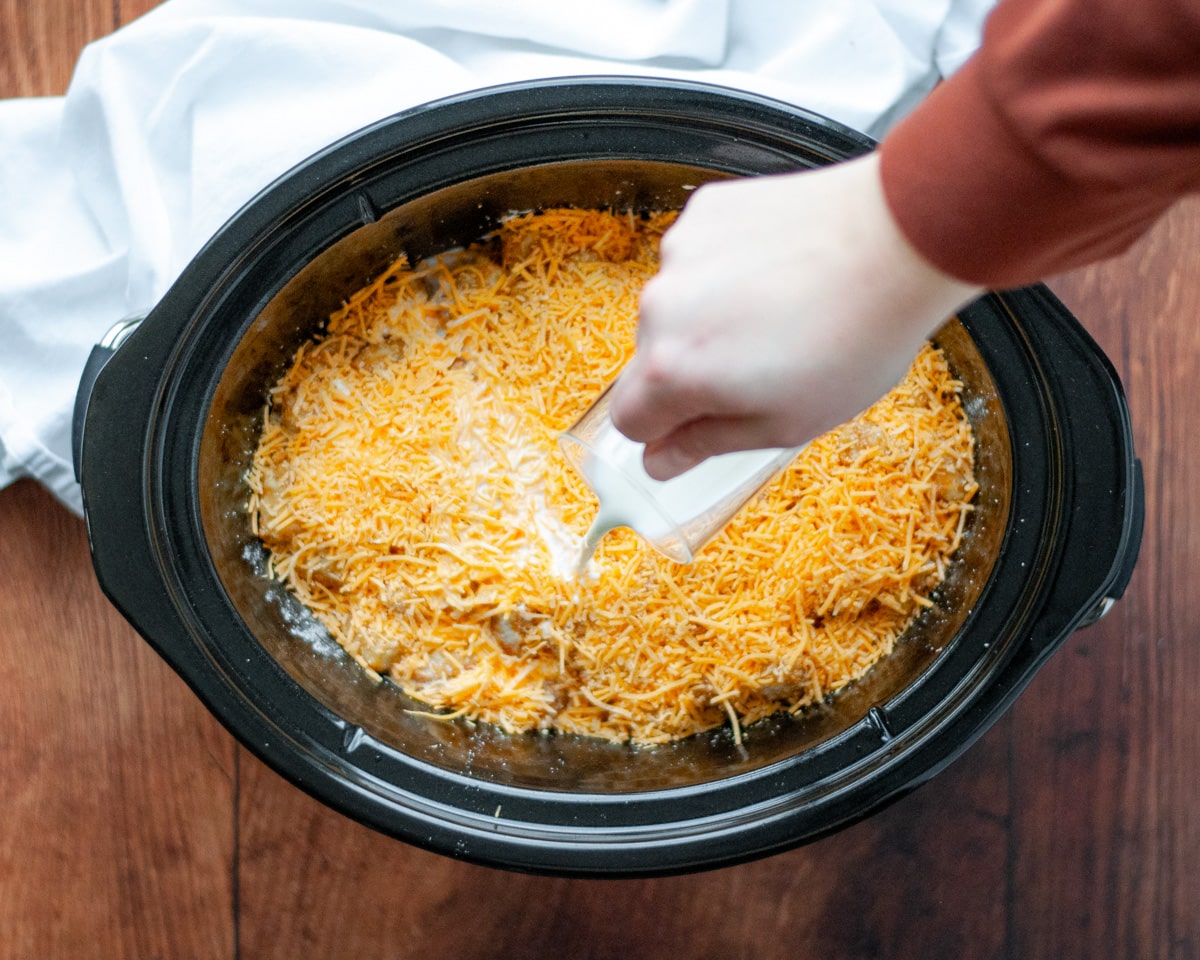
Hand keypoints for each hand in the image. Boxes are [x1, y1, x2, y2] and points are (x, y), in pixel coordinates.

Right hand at [608, 153, 982, 479]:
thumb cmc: (852, 342)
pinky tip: (782, 269)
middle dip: (695, 369)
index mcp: (669, 371)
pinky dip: (728, 267)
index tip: (708, 421)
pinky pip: (701, 256)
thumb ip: (706, 443)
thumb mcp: (783, 423)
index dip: (668, 430)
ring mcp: (680, 251)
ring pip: (678, 305)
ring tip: (784, 310)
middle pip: (653, 358)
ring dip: (712, 316)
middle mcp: (659, 307)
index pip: (630, 420)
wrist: (900, 239)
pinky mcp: (707, 211)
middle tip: (767, 364)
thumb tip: (659, 461)